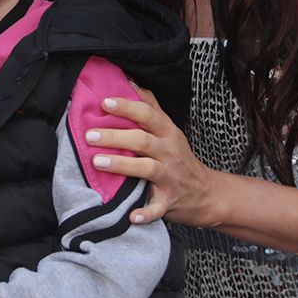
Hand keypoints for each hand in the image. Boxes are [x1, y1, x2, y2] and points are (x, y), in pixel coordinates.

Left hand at [85, 87, 212, 225]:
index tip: (104, 102)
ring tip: (97, 162)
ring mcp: (171, 177)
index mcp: (168, 133)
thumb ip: (151, 107)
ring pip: (146, 168)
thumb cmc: (180, 158)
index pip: (148, 115)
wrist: (207, 193)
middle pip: (142, 140)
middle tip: (89, 135)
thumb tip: (128, 81)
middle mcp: (170, 153)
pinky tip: (131, 216)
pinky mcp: (170, 201)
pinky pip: (157, 208)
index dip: (127, 107)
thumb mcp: (170, 130)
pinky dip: (145, 213)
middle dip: (115, 136)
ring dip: (121, 165)